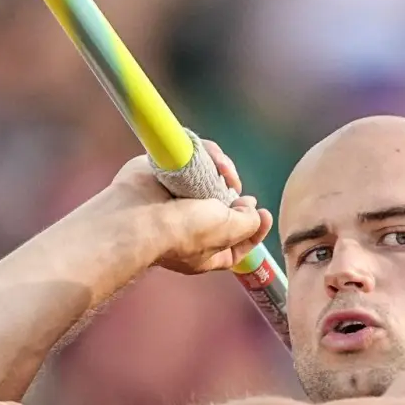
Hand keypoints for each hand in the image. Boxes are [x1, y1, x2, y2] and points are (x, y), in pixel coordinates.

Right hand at [107, 138, 273, 275]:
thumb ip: (248, 224)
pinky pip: (196, 158)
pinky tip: (212, 158)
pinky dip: (208, 154)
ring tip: (223, 170)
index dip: (255, 229)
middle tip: (238, 191)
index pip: (237, 243)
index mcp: (204, 249)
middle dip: (236, 195)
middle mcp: (191, 225)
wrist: (138, 216)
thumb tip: (251, 210)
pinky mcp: (168, 172)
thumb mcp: (228, 232)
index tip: (265, 214)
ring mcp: (178, 197)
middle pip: (224, 205)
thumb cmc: (183, 232)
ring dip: (224, 170)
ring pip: (211, 178)